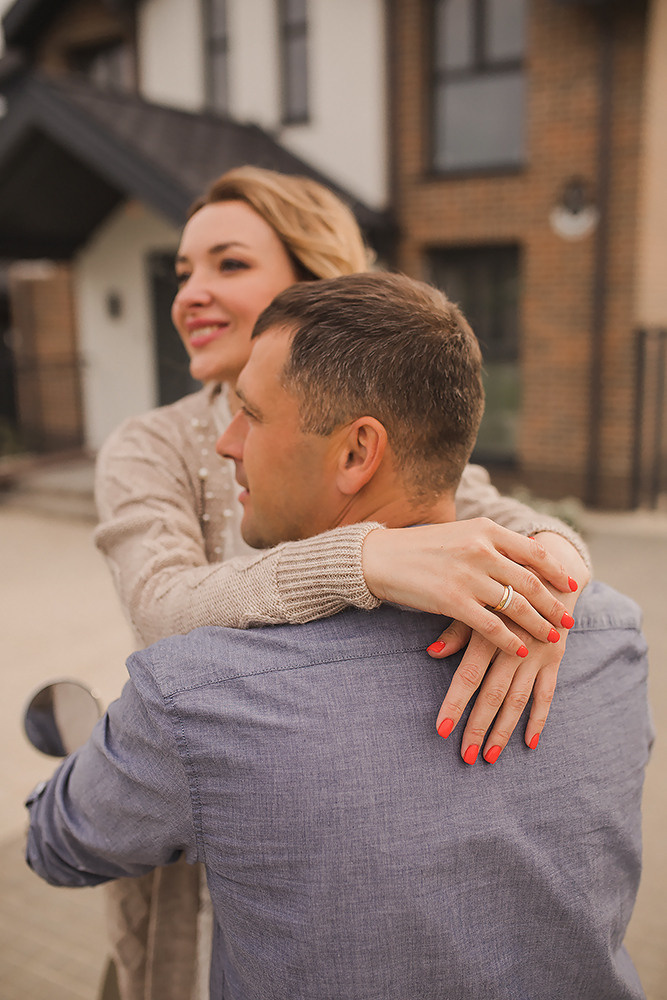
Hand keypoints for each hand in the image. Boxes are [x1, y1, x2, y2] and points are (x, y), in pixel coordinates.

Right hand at [362, 519, 582, 658]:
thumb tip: (520, 559)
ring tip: (552, 636)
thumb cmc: (420, 548)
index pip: (533, 552)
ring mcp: (468, 575)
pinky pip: (491, 625)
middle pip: (531, 581)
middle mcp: (481, 549)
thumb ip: (490, 544)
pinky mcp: (452, 600)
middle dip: (554, 603)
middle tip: (570, 618)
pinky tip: (521, 650)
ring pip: (516, 604)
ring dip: (539, 624)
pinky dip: (510, 640)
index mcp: (485, 530)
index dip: (556, 571)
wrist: (380, 557)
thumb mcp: (460, 534)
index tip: (572, 585)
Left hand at [428, 530, 587, 760]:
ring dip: (504, 729)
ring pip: (519, 699)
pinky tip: (529, 743)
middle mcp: (514, 645)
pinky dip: (539, 719)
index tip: (440, 729)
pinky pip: (548, 694)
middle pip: (493, 694)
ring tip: (491, 756)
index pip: (468, 675)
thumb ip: (456, 629)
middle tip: (465, 756)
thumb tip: (431, 654)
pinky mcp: (555, 658)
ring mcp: (538, 654)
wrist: (547, 566)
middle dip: (478, 727)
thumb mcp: (476, 598)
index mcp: (489, 630)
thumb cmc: (500, 583)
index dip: (454, 703)